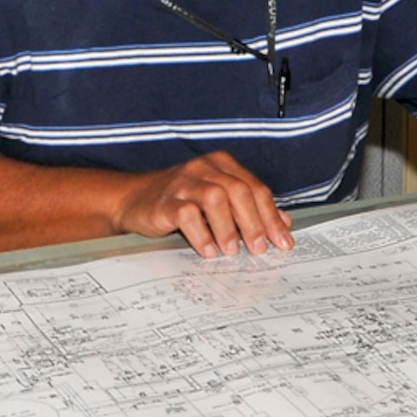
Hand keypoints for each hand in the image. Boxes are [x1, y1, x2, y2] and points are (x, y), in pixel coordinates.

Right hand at [112, 150, 293, 258]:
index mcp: (222, 165)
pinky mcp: (165, 201)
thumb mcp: (217, 199)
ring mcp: (183, 182)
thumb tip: (283, 222)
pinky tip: (207, 250)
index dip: (272, 216)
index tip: (283, 242)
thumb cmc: (180, 200)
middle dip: (254, 222)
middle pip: (238, 191)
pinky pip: (187, 214)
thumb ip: (248, 207)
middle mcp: (204, 168)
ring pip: (215, 198)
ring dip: (228, 228)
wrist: (133, 199)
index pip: (255, 188)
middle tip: (259, 249)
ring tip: (231, 251)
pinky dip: (201, 234)